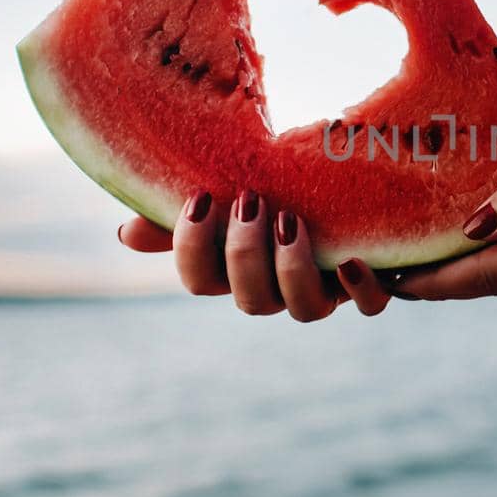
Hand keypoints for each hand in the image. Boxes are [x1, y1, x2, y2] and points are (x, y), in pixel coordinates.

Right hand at [117, 192, 393, 318]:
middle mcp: (279, 290)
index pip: (201, 282)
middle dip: (245, 253)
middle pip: (251, 302)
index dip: (192, 248)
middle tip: (251, 201)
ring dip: (293, 268)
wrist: (348, 185)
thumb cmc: (278, 187)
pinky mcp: (369, 283)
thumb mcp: (229, 191)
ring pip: (305, 311)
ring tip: (292, 221)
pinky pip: (369, 305)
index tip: (200, 197)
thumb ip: (184, 211)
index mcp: (238, 271)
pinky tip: (352, 258)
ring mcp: (324, 291)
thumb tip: (126, 235)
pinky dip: (361, 289)